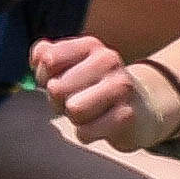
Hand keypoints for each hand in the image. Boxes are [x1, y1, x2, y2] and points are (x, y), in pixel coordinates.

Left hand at [30, 35, 171, 149]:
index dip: (44, 77)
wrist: (141, 108)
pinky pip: (85, 132)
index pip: (48, 60)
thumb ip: (47, 55)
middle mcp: (107, 60)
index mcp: (90, 45)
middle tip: (77, 100)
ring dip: (74, 118)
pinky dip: (86, 133)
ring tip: (90, 113)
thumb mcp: (71, 65)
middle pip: (56, 88)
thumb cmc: (95, 87)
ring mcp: (121, 86)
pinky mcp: (127, 115)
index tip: (59, 80)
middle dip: (59, 101)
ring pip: (73, 110)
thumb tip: (38, 56)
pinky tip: (100, 126)